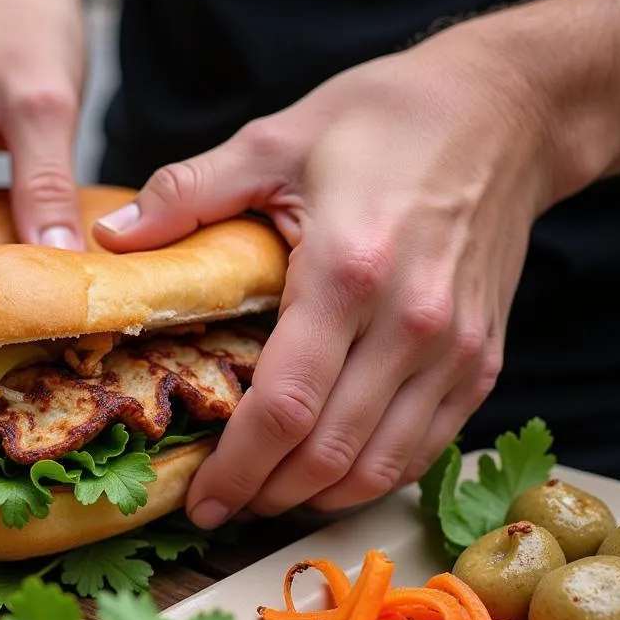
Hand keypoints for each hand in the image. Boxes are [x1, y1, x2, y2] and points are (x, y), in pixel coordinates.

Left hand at [94, 30, 557, 526]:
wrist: (506, 111)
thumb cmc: (388, 119)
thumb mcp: (276, 139)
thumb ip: (188, 193)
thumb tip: (112, 240)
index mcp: (348, 272)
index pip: (283, 407)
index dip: (235, 468)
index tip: (199, 501)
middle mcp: (411, 325)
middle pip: (328, 454)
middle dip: (266, 496)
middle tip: (223, 508)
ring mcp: (456, 350)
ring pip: (379, 466)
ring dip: (316, 498)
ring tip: (268, 499)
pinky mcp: (485, 360)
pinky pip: (424, 448)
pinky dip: (371, 476)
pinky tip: (330, 476)